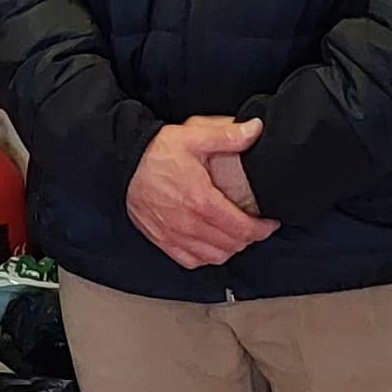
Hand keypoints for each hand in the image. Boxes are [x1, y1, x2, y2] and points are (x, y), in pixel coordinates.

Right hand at [126, 118, 273, 270]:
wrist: (122, 164)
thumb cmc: (155, 152)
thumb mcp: (193, 137)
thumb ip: (227, 136)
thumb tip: (255, 130)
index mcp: (202, 201)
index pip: (243, 228)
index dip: (263, 229)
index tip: (270, 223)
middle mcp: (190, 224)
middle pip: (232, 245)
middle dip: (249, 238)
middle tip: (255, 226)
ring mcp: (175, 236)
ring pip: (214, 257)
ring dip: (230, 249)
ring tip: (236, 235)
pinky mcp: (162, 240)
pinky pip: (191, 261)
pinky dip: (206, 257)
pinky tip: (210, 245)